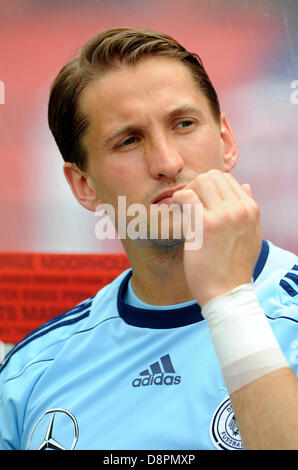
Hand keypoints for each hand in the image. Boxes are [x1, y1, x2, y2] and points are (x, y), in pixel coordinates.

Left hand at [172, 169, 261, 305]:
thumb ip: (249, 210)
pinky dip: (178, 201)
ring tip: (183, 210)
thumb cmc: (235, 267)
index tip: (200, 202)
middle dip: (196, 187)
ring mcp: (223, 215)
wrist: (228, 293)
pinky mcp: (204, 225)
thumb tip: (245, 186)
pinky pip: (186, 197)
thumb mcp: (251, 235)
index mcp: (251, 209)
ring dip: (187, 193)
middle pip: (212, 176)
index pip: (227, 179)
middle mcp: (240, 209)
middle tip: (189, 205)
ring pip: (199, 182)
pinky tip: (177, 213)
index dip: (209, 188)